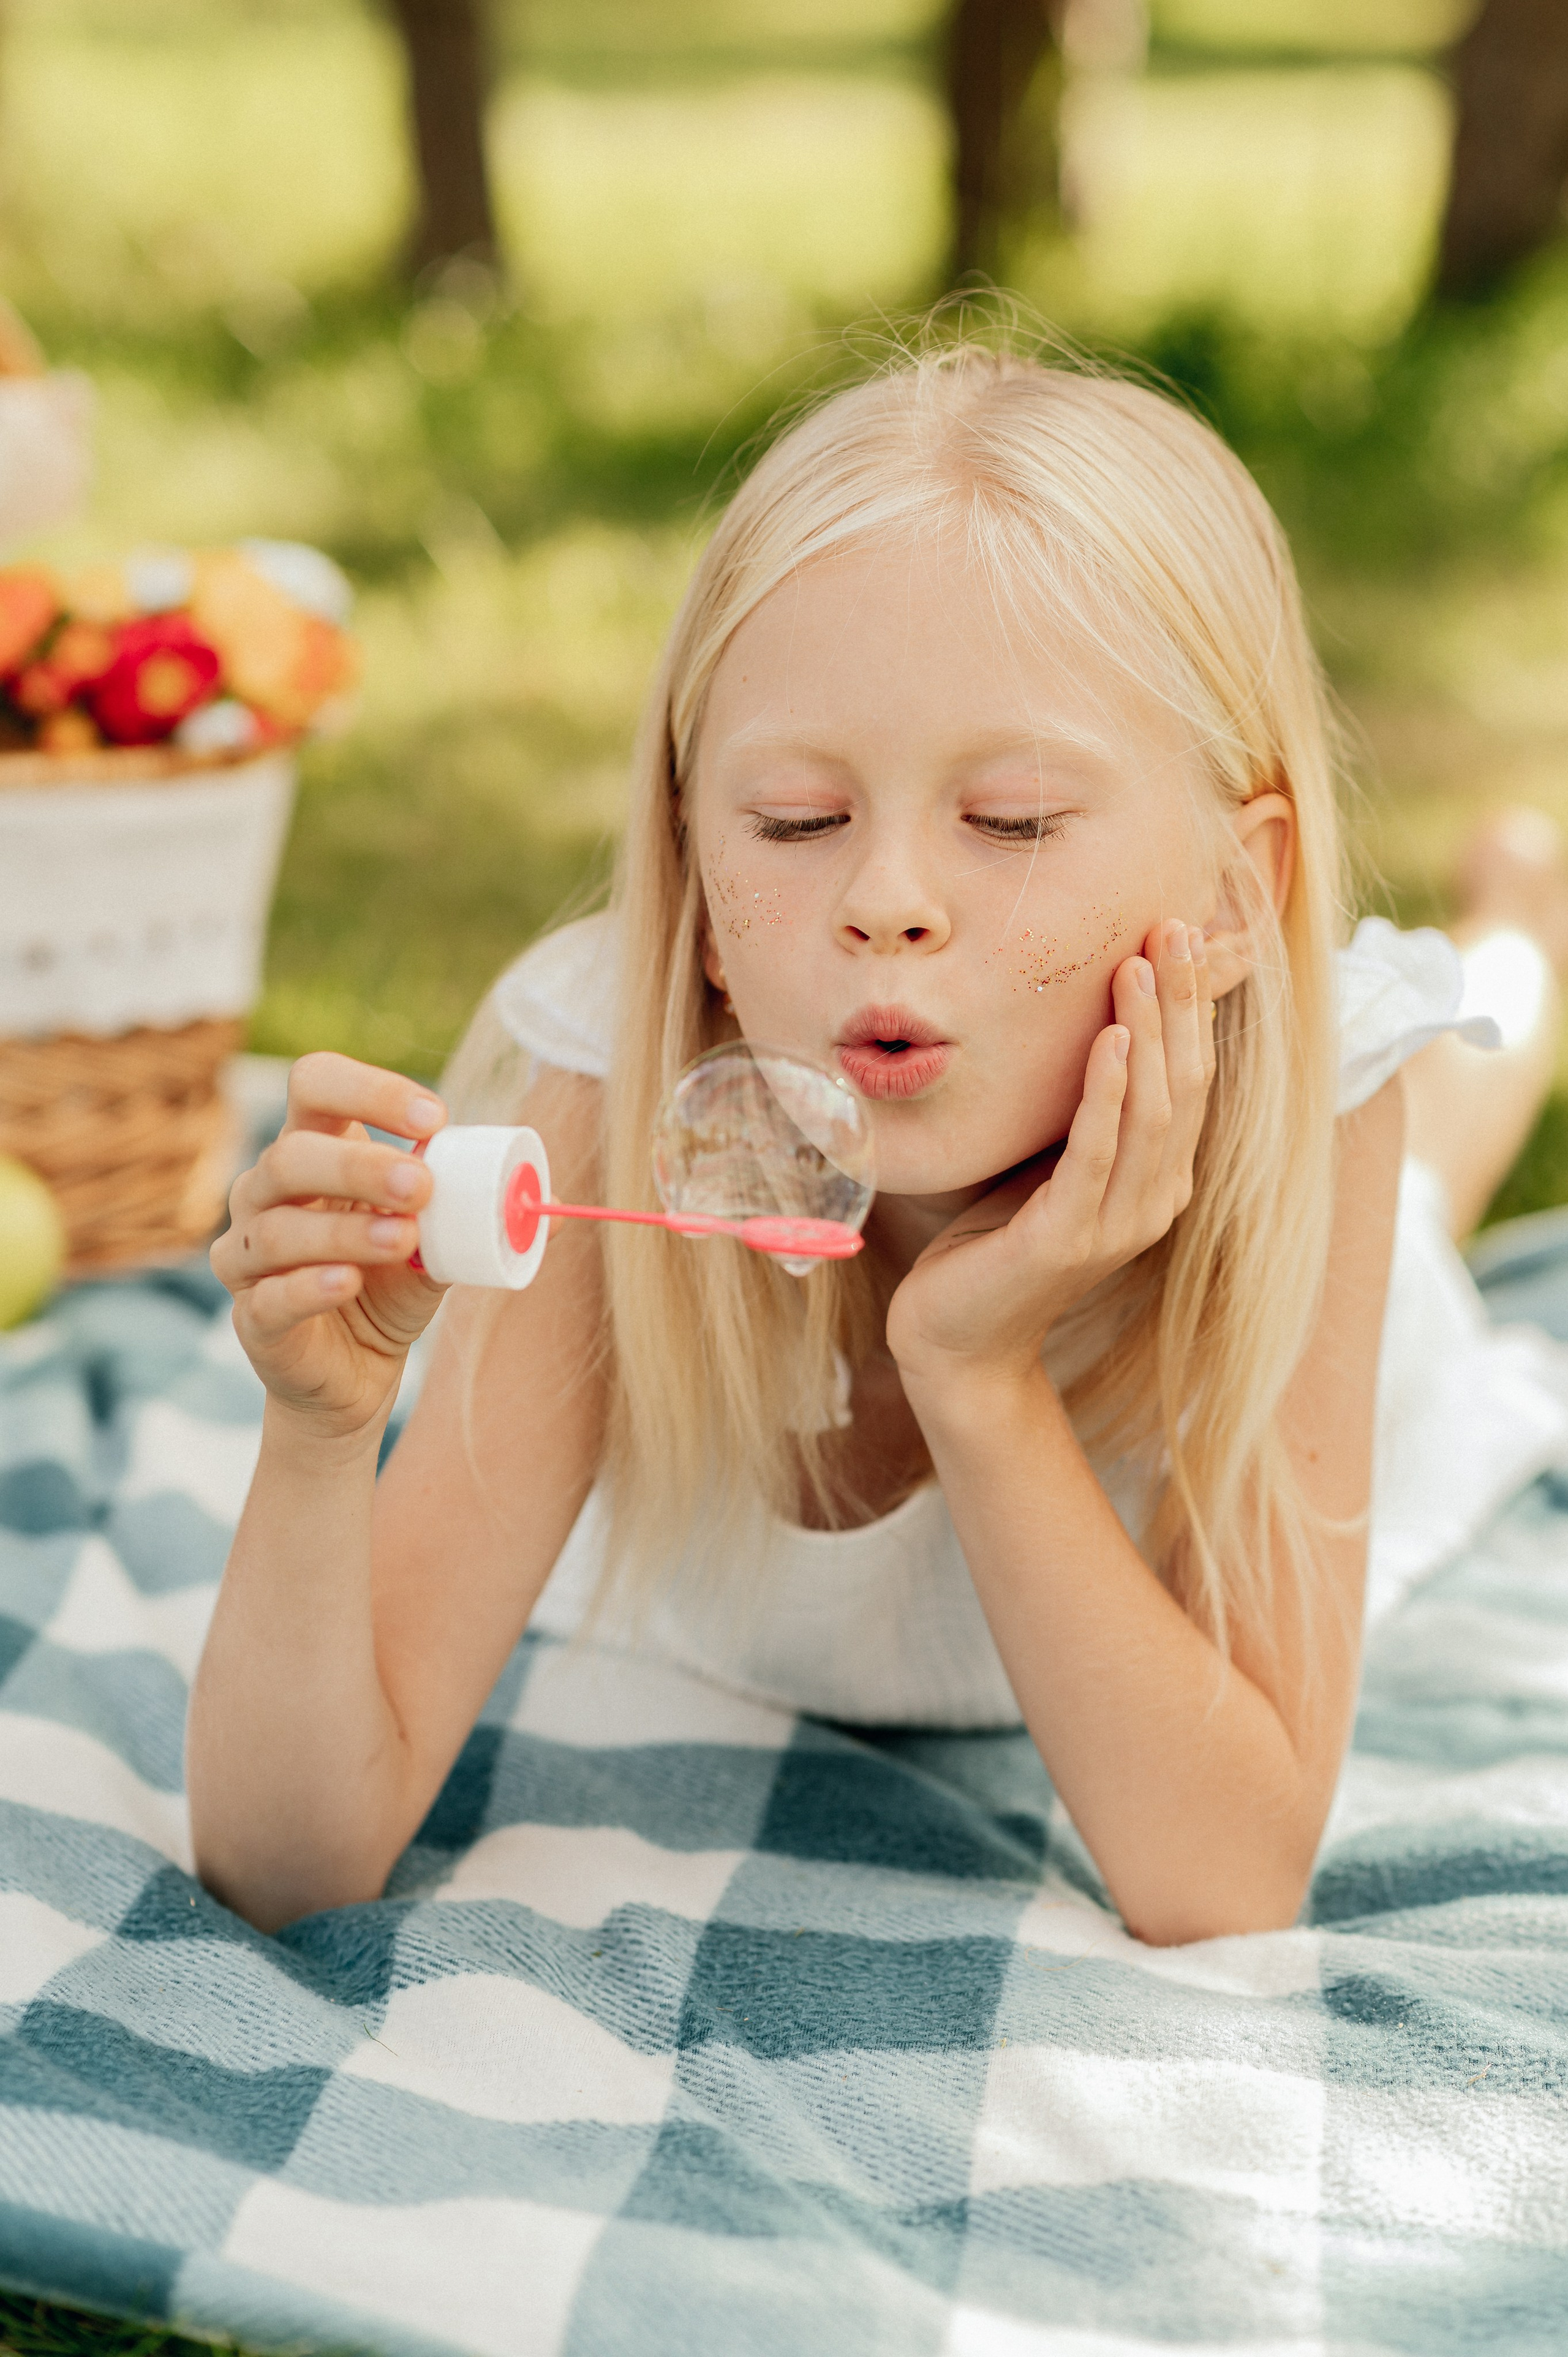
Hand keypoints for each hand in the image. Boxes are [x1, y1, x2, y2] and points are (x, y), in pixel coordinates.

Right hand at [211, 1054, 447, 1440]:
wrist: (356, 1378)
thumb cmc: (391, 1290)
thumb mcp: (443, 1247)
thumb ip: (482, 1220)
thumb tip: (553, 1208)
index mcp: (314, 1151)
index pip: (316, 1084)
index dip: (368, 1089)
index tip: (435, 1117)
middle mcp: (267, 1193)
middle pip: (292, 1155)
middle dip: (359, 1165)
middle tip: (421, 1186)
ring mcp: (249, 1255)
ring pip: (278, 1227)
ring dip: (346, 1230)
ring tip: (404, 1239)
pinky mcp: (252, 1316)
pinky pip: (269, 1295)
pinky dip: (310, 1285)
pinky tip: (350, 1282)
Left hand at [886, 920, 1215, 1396]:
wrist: (958, 1340)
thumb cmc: (996, 1244)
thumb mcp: (1050, 1164)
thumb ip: (1083, 1115)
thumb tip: (1094, 1028)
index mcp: (1157, 1182)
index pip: (1191, 1080)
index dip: (1190, 1008)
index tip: (1177, 934)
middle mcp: (1153, 1202)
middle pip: (1185, 1085)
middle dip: (1181, 1003)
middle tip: (1173, 927)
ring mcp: (1117, 1224)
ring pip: (1151, 1111)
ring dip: (1147, 1031)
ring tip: (1140, 964)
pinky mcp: (1068, 1239)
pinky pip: (1097, 1152)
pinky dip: (1106, 1091)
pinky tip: (1108, 1038)